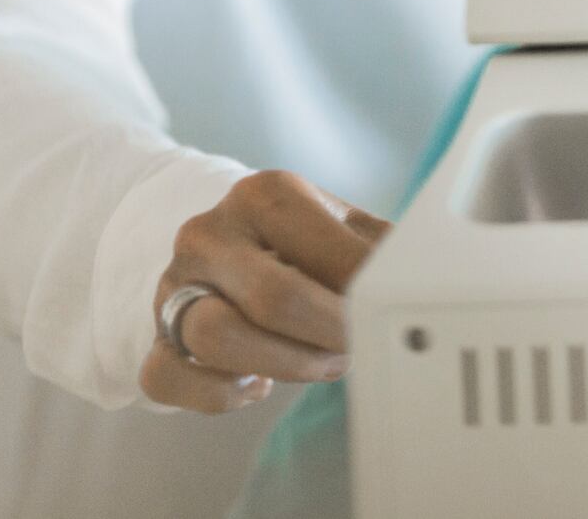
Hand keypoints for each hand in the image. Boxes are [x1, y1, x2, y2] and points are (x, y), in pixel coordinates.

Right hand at [141, 170, 389, 411]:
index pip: (329, 257)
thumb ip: (384, 253)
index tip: (395, 316)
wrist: (234, 241)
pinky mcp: (154, 335)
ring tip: (323, 361)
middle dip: (332, 335)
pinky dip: (219, 394)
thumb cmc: (308, 240)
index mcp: (265, 193)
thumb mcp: (349, 228)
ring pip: (216, 339)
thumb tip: (433, 285)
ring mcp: (173, 284)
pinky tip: (259, 384)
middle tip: (360, 344)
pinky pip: (165, 379)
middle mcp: (209, 232)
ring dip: (286, 364)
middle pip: (274, 299)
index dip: (371, 300)